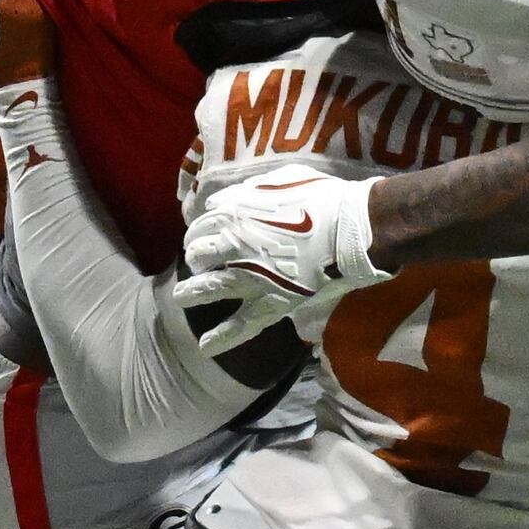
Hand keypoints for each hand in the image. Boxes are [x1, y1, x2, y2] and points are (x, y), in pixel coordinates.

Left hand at [172, 163, 387, 356]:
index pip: (202, 224)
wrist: (347, 229)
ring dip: (191, 292)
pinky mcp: (270, 303)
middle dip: (196, 257)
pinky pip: (242, 325)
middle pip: (199, 254)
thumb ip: (245, 193)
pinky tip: (205, 347)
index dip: (201, 230)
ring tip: (181, 296)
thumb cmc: (319, 198)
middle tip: (200, 261)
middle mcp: (232, 248)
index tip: (205, 234)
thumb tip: (221, 202)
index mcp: (234, 215)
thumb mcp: (276, 182)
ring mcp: (249, 279)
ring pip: (209, 288)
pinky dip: (222, 338)